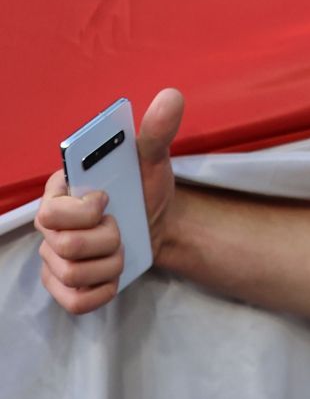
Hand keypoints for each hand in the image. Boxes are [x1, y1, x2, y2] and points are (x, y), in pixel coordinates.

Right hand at [37, 89, 184, 314]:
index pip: (50, 211)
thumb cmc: (145, 188)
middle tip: (122, 227)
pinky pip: (75, 302)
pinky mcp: (64, 286)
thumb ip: (157, 129)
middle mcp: (49, 226)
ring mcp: (53, 258)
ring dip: (111, 263)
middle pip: (65, 246)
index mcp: (60, 193)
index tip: (109, 200)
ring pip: (73, 274)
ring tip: (122, 247)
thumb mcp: (153, 158)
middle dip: (107, 239)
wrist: (159, 223)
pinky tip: (114, 274)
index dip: (84, 211)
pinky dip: (102, 291)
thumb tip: (170, 97)